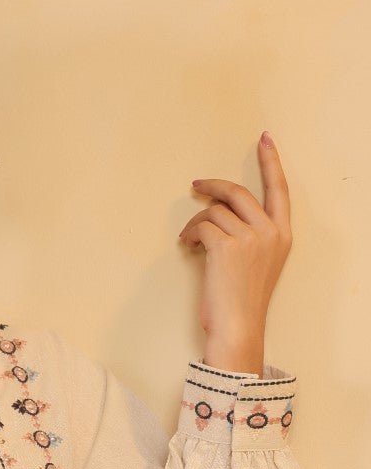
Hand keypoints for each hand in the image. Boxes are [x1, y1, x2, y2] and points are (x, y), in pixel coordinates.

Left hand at [177, 131, 291, 372]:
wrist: (237, 327)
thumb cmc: (242, 301)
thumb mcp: (258, 263)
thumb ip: (251, 236)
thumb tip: (220, 212)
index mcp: (282, 234)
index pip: (279, 189)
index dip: (270, 162)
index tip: (264, 141)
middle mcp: (270, 231)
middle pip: (238, 192)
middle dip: (213, 186)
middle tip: (196, 185)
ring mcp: (250, 237)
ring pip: (214, 211)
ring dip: (196, 222)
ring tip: (188, 240)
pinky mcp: (226, 245)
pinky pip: (202, 226)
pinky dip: (189, 234)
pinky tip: (187, 247)